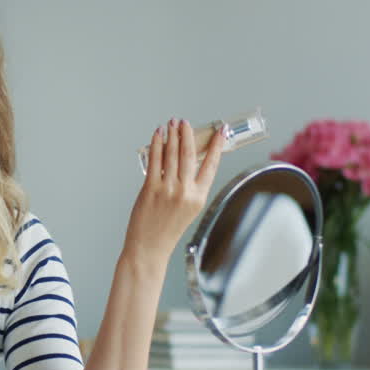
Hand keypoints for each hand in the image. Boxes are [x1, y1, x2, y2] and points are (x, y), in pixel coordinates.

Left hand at [123, 118, 224, 264]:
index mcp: (199, 197)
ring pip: (172, 154)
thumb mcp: (187, 209)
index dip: (217, 146)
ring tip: (172, 123)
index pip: (212, 165)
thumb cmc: (166, 230)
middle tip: (185, 122)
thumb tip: (183, 159)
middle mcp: (186, 192)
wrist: (149, 247)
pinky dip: (156, 144)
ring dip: (172, 135)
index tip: (220, 132)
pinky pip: (155, 160)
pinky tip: (158, 135)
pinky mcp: (151, 188)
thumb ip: (189, 186)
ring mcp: (168, 189)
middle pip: (190, 155)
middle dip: (188, 134)